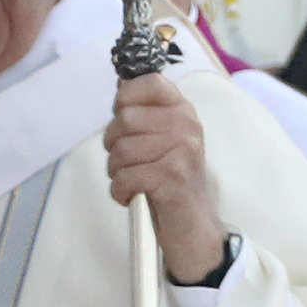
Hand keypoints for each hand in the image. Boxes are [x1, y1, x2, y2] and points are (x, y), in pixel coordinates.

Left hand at [106, 69, 228, 282]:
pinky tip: (131, 195)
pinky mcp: (173, 177)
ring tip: (130, 180)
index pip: (149, 81)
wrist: (192, 225)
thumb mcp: (162, 139)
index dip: (126, 98)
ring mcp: (182, 150)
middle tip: (126, 161)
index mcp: (182, 109)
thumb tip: (121, 83)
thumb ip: (144, 112)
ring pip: (121, 150)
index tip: (124, 117)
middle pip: (124, 119)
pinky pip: (125, 177)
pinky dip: (119, 191)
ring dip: (116, 171)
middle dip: (113, 144)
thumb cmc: (170, 180)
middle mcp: (186, 125)